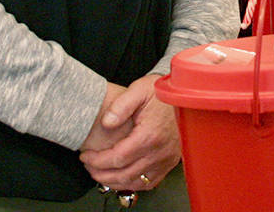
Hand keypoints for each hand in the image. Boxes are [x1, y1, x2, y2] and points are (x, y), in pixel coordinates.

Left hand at [79, 74, 180, 191]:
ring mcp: (166, 159)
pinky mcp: (170, 162)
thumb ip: (120, 105)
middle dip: (101, 174)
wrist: (187, 94)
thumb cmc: (163, 92)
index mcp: (150, 135)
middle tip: (89, 167)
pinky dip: (133, 183)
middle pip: (124, 175)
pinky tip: (122, 177)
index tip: (86, 157)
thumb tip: (106, 122)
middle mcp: (160, 151)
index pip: (117, 158)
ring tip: (101, 174)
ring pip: (136, 182)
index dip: (97, 161)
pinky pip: (150, 182)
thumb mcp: (140, 89)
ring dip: (115, 182)